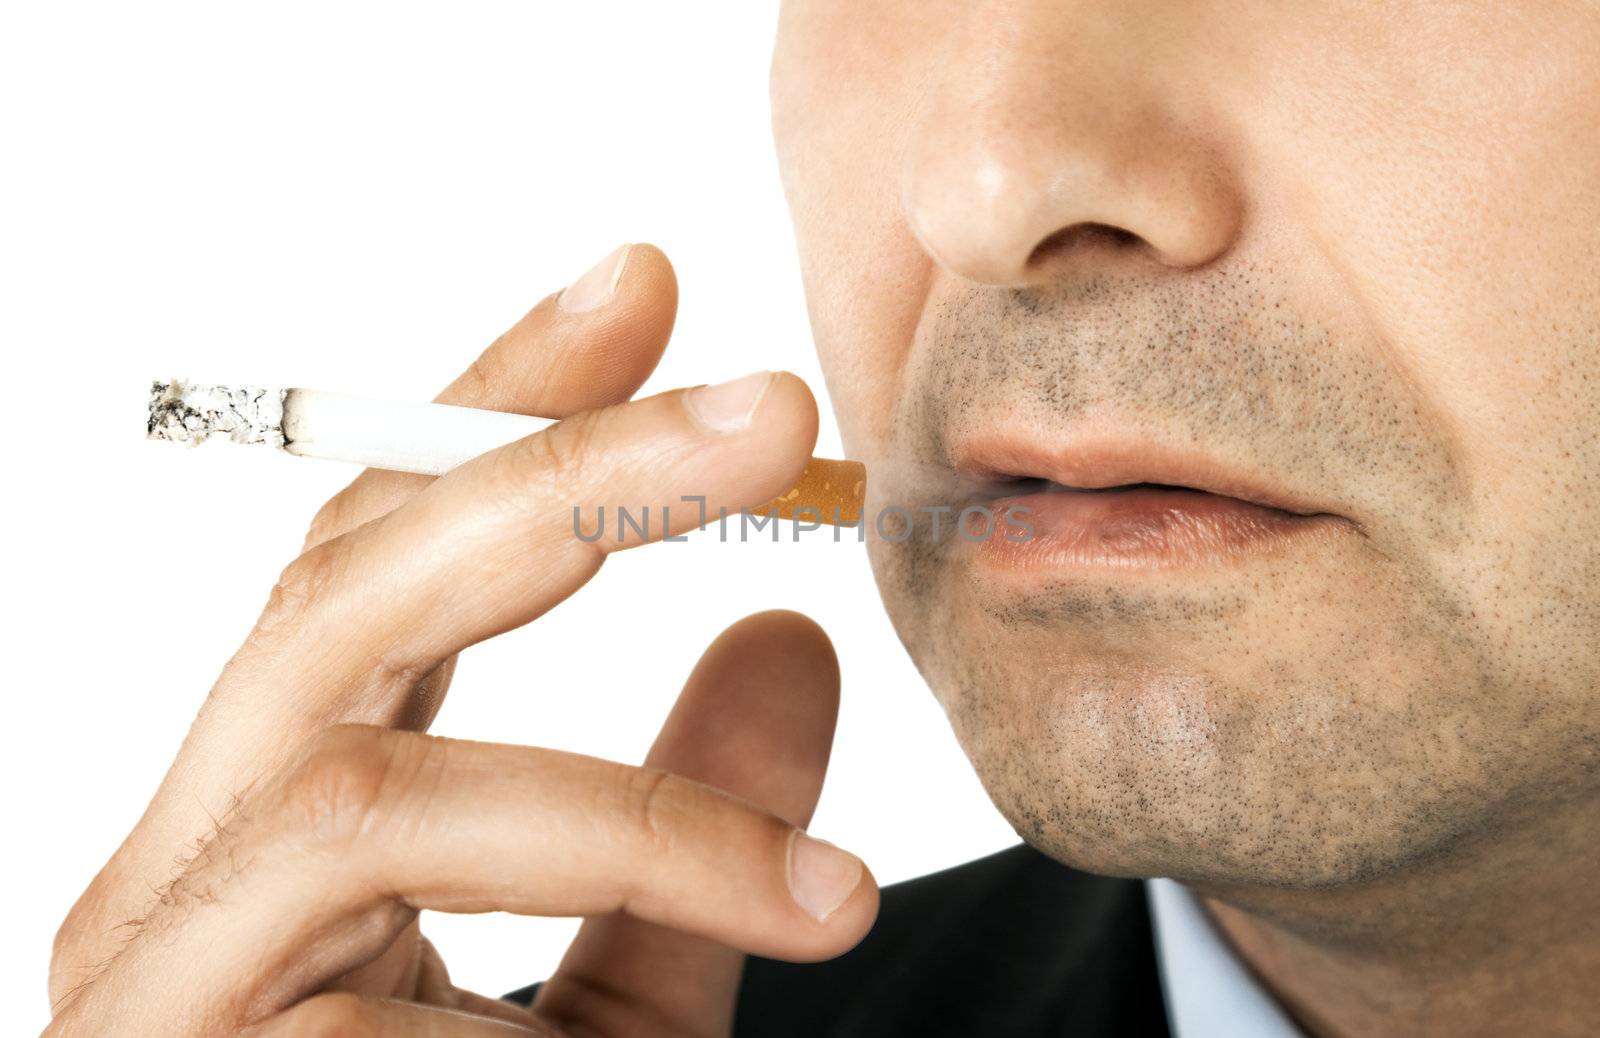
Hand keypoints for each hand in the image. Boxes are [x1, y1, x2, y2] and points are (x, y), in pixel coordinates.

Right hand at [48, 245, 878, 1035]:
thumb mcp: (623, 985)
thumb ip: (691, 838)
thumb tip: (797, 640)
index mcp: (294, 801)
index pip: (388, 550)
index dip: (503, 402)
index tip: (640, 281)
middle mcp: (197, 847)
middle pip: (345, 587)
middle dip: (557, 466)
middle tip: (765, 398)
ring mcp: (159, 952)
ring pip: (355, 748)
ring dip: (622, 756)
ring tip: (833, 782)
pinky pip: (396, 902)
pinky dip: (614, 875)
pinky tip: (789, 917)